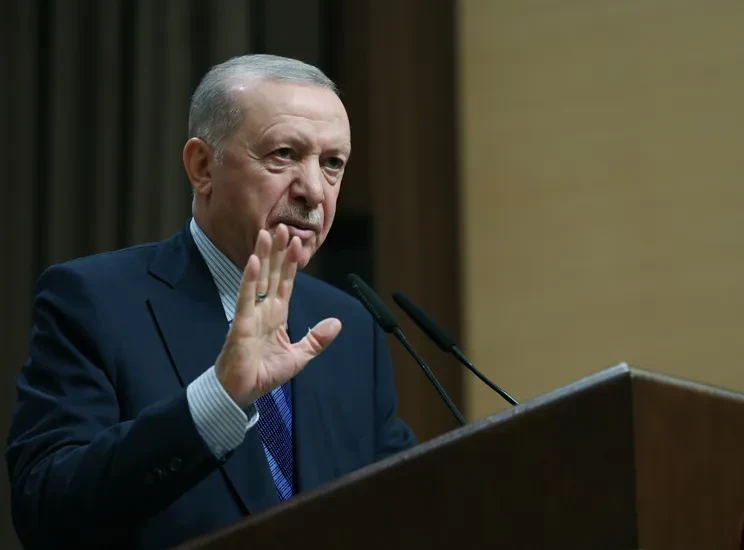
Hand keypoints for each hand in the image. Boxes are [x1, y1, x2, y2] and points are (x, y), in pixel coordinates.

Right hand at [215, 224, 341, 407]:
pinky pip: (245, 297)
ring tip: (267, 233)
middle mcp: (264, 309)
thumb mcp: (299, 356)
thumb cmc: (264, 372)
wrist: (243, 391)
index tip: (298, 243)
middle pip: (273, 274)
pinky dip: (249, 278)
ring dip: (263, 256)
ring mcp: (252, 313)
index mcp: (277, 314)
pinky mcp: (241, 322)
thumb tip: (337, 322)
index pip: (287, 283)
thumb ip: (316, 339)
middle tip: (283, 227)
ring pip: (259, 279)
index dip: (292, 263)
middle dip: (278, 252)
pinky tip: (253, 261)